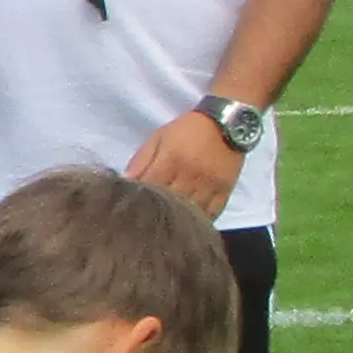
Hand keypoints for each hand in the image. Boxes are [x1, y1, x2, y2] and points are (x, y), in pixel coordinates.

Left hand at [122, 110, 239, 218]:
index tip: (130, 208)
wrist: (227, 124)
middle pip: (169, 204)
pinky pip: (211, 215)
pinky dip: (198, 222)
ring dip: (177, 222)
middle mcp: (190, 176)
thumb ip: (141, 160)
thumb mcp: (158, 138)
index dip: (139, 200)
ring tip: (165, 228)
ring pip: (189, 214)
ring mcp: (209, 187)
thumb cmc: (187, 131)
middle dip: (156, 213)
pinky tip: (188, 226)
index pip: (150, 188)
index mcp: (171, 161)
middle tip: (146, 222)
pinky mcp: (224, 193)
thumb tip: (126, 183)